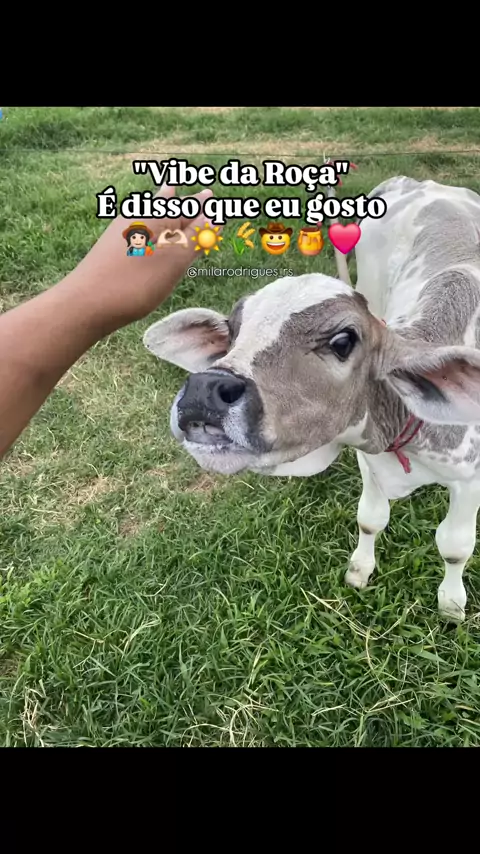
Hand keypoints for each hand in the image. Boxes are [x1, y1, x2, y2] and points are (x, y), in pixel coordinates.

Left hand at [70, 185, 217, 324]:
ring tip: (172, 191)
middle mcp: (140, 219)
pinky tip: (146, 224)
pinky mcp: (114, 250)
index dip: (203, 204)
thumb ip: (195, 238)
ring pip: (153, 219)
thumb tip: (214, 214)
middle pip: (170, 210)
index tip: (213, 194)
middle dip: (187, 205)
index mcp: (157, 218)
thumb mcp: (173, 260)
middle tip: (204, 194)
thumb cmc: (135, 282)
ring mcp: (124, 233)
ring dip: (167, 212)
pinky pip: (141, 231)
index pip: (189, 207)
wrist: (85, 304)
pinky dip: (151, 227)